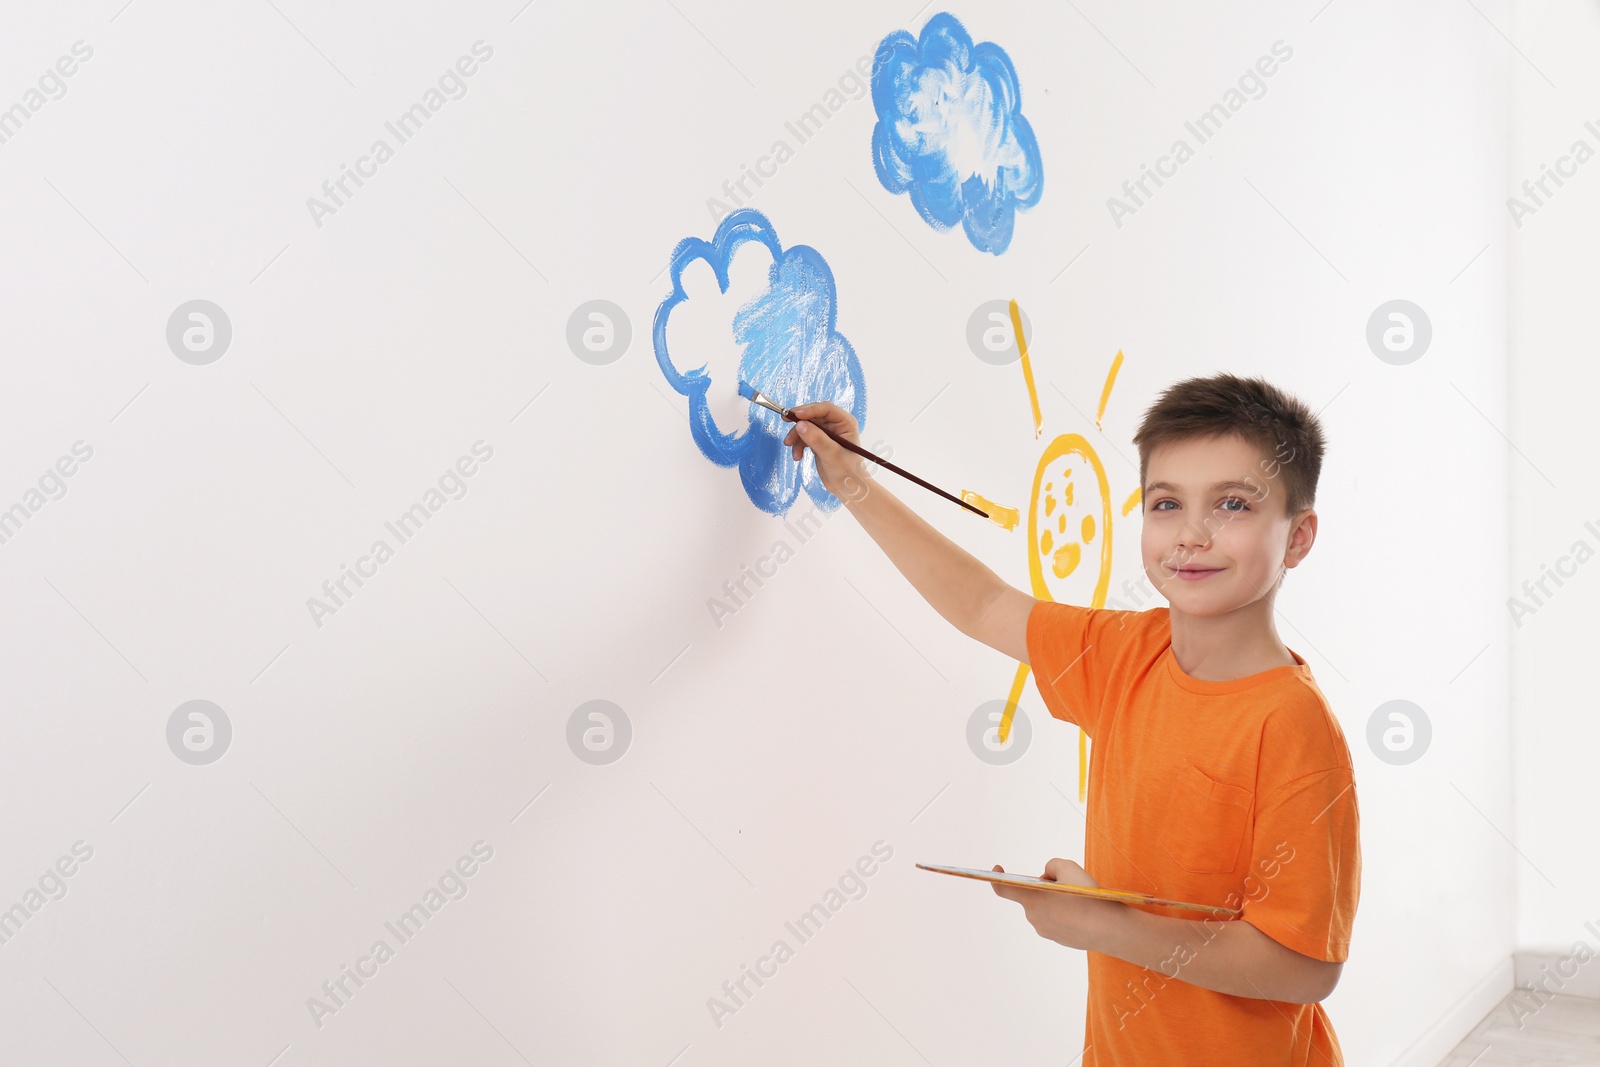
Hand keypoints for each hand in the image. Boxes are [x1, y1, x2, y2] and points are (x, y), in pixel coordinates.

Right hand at [782, 401, 869, 500]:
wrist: (847, 489)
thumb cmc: (847, 472)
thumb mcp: (831, 454)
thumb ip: (816, 439)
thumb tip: (799, 424)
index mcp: (845, 423)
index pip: (826, 409)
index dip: (810, 410)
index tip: (795, 415)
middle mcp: (836, 424)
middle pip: (813, 415)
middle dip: (799, 422)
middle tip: (784, 422)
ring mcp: (827, 433)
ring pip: (806, 426)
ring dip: (797, 436)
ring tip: (791, 449)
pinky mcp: (819, 441)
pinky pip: (805, 437)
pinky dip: (799, 445)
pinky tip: (797, 456)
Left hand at [990, 859, 1121, 951]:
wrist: (1108, 928)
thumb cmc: (1087, 895)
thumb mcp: (1067, 866)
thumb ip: (1050, 866)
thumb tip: (1046, 878)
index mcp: (1031, 898)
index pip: (1003, 889)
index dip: (996, 877)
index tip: (997, 868)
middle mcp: (1033, 916)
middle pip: (1032, 896)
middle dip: (1044, 887)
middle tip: (1066, 883)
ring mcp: (1045, 930)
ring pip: (1045, 908)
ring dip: (1055, 901)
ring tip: (1078, 898)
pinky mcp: (1059, 939)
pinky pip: (1057, 920)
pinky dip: (1065, 914)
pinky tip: (1082, 911)